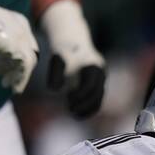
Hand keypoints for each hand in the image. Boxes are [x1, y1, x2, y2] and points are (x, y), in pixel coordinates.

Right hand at [0, 0, 37, 92]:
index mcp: (18, 21)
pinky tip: (14, 89)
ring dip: (16, 76)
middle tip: (5, 79)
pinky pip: (24, 68)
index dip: (13, 57)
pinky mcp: (16, 47)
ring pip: (27, 62)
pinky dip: (20, 79)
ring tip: (5, 85)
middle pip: (27, 54)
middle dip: (16, 67)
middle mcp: (23, 28)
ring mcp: (22, 38)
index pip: (23, 44)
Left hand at [41, 0, 105, 117]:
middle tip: (70, 111)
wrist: (72, 40)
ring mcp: (102, 78)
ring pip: (99, 98)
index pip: (91, 86)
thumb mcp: (57, 59)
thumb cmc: (62, 50)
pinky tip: (77, 112)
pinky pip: (97, 98)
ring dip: (87, 108)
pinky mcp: (99, 82)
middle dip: (85, 105)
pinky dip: (89, 107)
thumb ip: (55, 74)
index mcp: (94, 66)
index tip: (68, 101)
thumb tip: (53, 90)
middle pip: (97, 94)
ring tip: (73, 114)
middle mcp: (101, 72)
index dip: (80, 96)